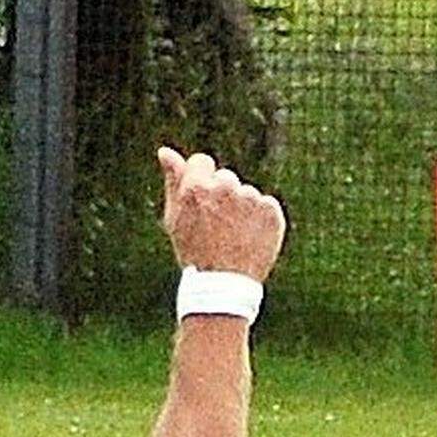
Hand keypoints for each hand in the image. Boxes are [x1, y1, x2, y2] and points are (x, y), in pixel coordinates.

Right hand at [159, 146, 286, 278]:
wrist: (223, 284)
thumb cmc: (193, 250)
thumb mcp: (175, 216)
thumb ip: (173, 180)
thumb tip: (165, 151)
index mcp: (197, 186)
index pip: (202, 161)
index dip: (200, 181)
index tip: (201, 202)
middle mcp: (225, 187)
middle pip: (225, 177)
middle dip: (222, 195)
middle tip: (217, 226)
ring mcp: (250, 198)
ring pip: (246, 193)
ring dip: (242, 209)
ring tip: (234, 236)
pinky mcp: (271, 210)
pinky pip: (265, 206)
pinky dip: (260, 220)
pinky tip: (250, 238)